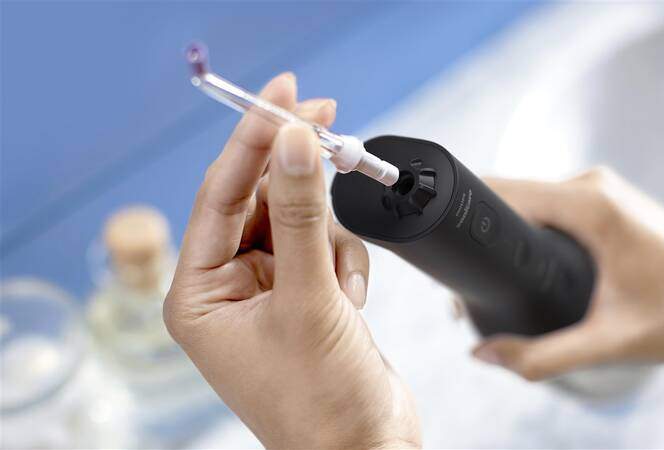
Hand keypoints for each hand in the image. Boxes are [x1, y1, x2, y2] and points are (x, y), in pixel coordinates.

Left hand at [164, 74, 419, 448]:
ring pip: (299, 220)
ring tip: (340, 284)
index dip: (252, 138)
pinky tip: (351, 304)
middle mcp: (227, 288)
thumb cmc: (322, 400)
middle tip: (331, 125)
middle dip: (298, 177)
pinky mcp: (305, 296)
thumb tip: (294, 140)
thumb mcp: (308, 299)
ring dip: (328, 237)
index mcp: (198, 294)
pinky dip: (344, 263)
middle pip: (260, 199)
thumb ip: (300, 215)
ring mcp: (268, 291)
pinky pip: (323, 246)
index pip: (220, 194)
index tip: (284, 94)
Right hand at [473, 168, 663, 380]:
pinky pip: (546, 204)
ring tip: (488, 274)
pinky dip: (526, 226)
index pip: (502, 191)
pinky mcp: (600, 199)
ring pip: (527, 198)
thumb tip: (484, 354)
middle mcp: (590, 185)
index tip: (444, 251)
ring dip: (503, 228)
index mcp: (590, 205)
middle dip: (479, 228)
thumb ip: (543, 355)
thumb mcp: (610, 342)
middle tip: (463, 277)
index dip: (465, 217)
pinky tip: (521, 259)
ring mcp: (596, 189)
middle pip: (509, 192)